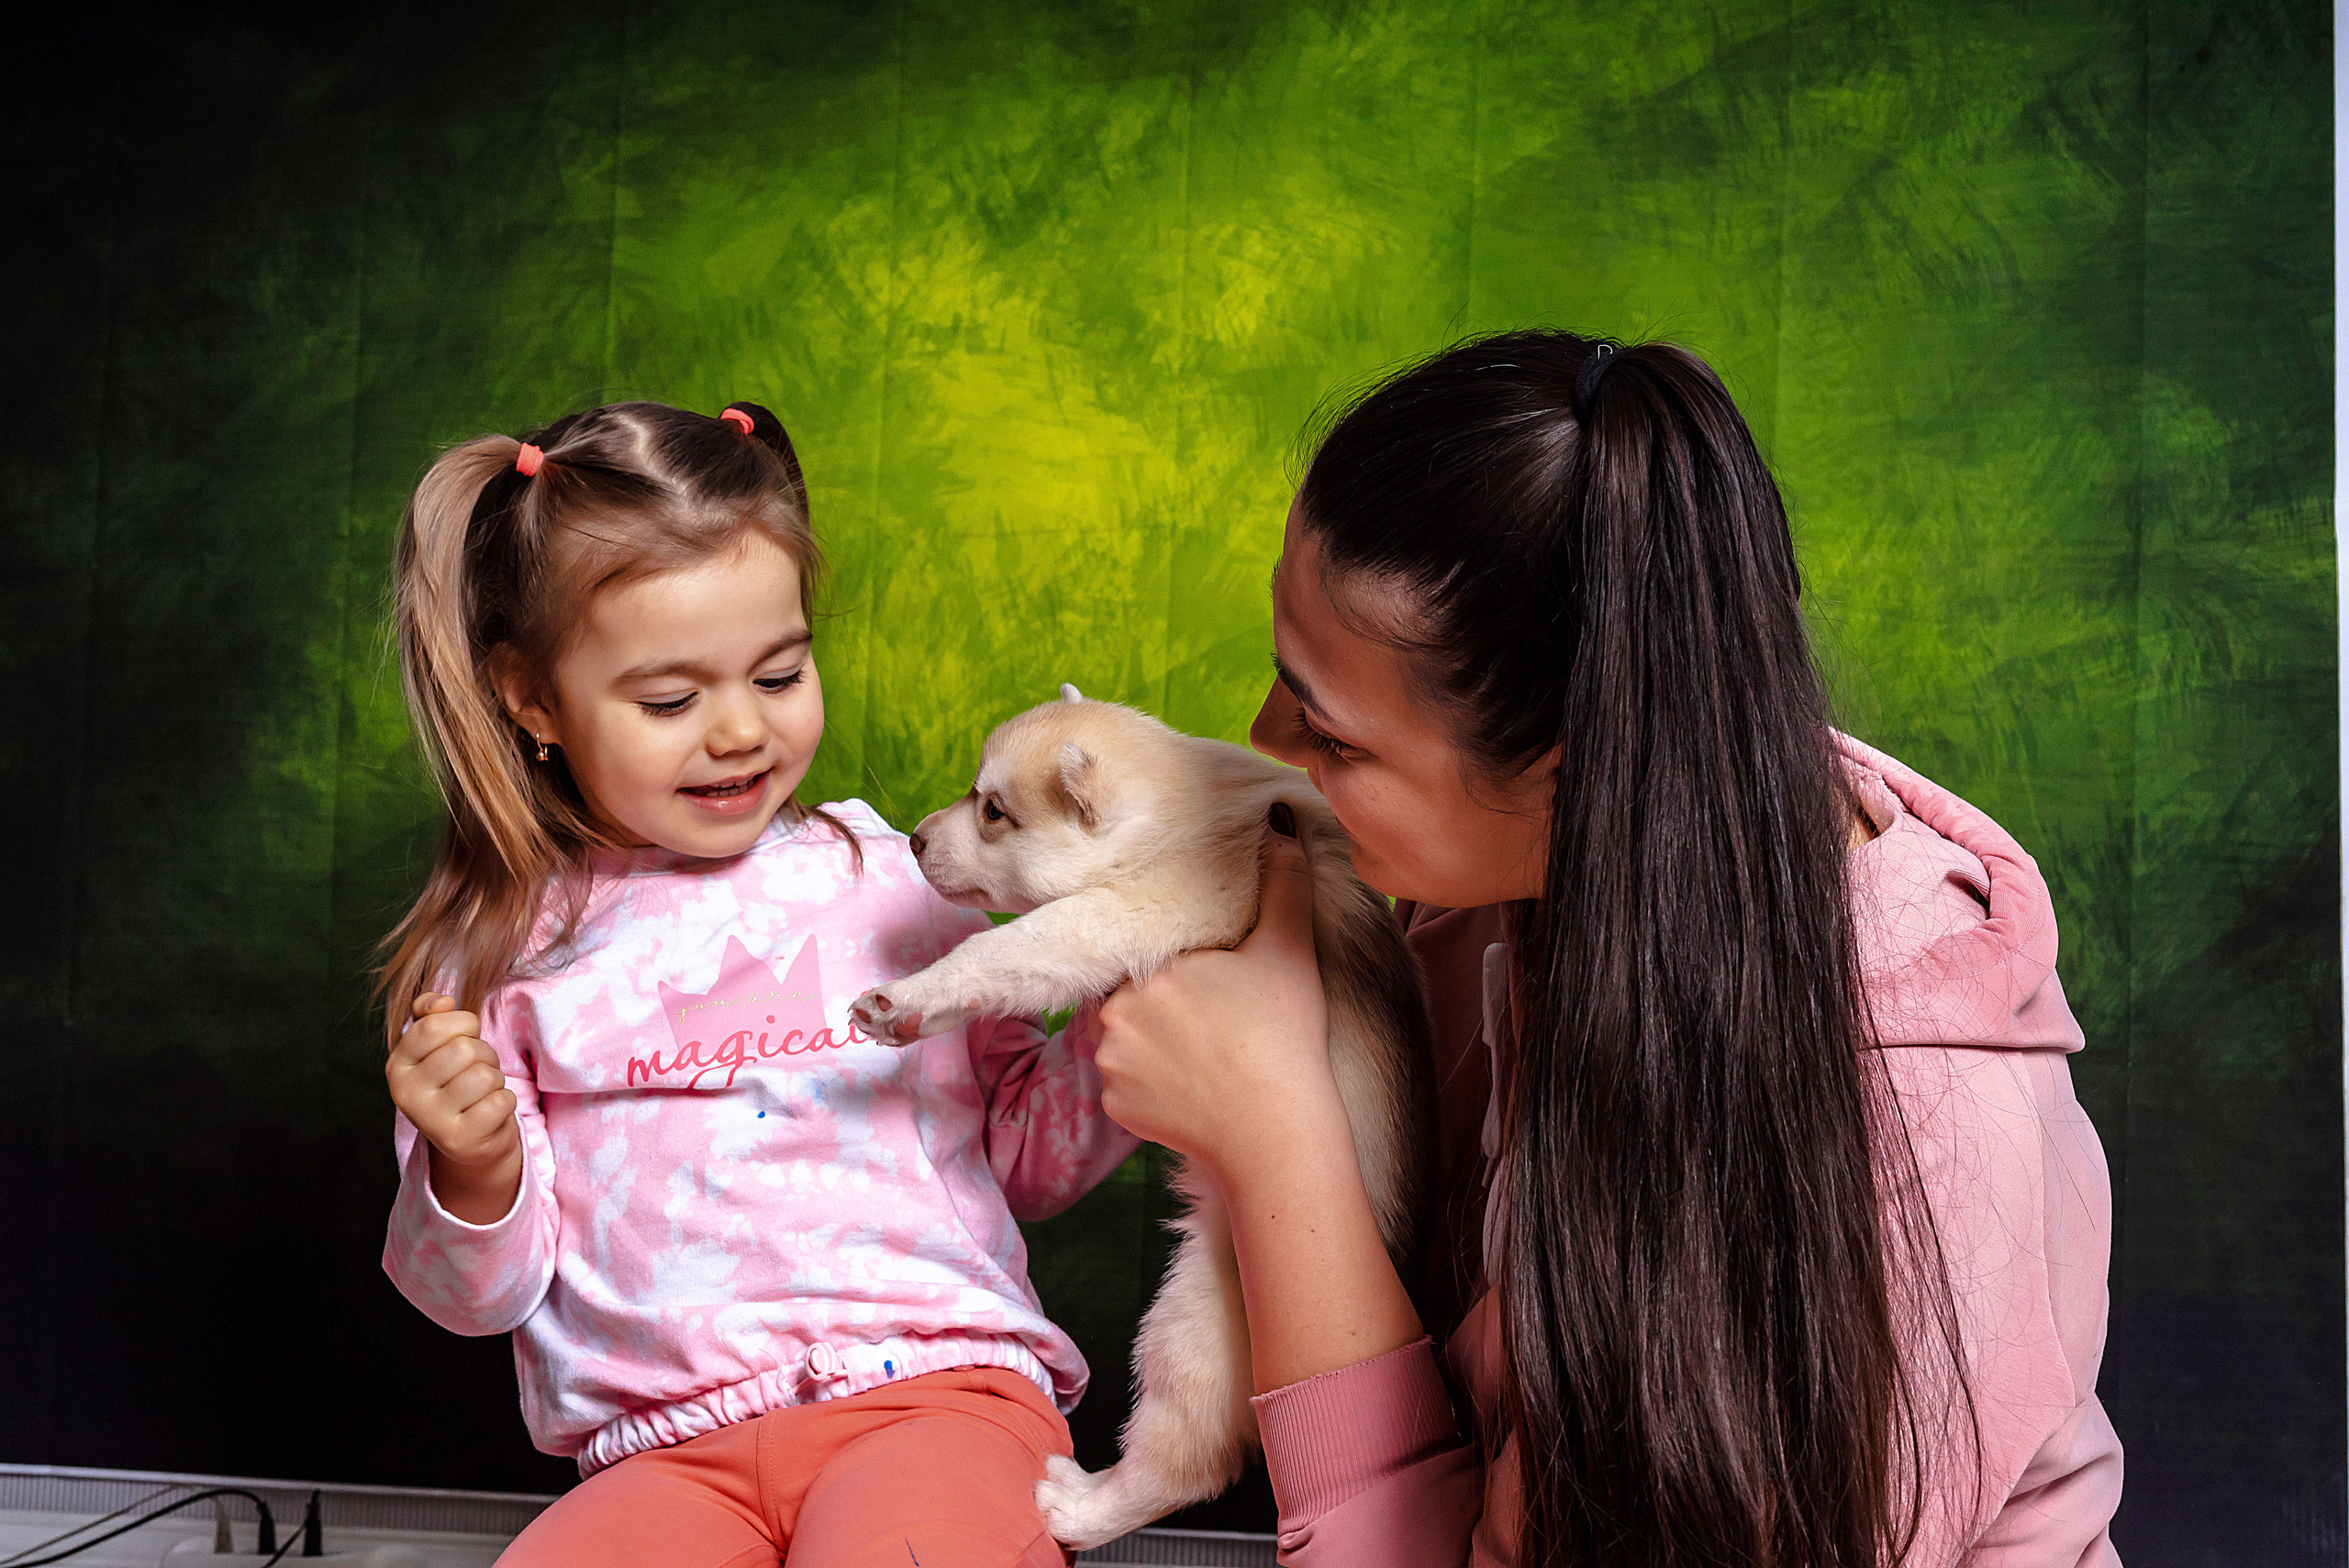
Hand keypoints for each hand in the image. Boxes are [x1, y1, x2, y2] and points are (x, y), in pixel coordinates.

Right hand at [389, 994, 522, 1223]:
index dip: (464, 1024)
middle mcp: (406, 1094)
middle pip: (464, 1050)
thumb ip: (431, 1015)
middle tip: (476, 1071)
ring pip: (484, 1075)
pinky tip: (489, 1112)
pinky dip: (504, 1102)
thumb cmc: (456, 1082)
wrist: (470, 1139)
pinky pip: (500, 1101)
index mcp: (397, 1065)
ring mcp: (431, 1121)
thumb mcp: (437, 1046)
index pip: (433, 1026)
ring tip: (482, 1092)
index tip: (465, 1037)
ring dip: (495, 1079)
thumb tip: (441, 1001)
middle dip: (483, 1055)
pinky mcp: (460, 1140)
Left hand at [1095, 816, 1351, 1186]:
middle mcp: (1115, 1012)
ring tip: (1208, 1055)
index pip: (1152, 955)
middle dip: (1167, 1005)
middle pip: (1135, 995)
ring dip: (1156, 1044)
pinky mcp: (1115, 1107)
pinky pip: (1126, 1085)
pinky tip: (1194, 1088)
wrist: (1276, 1135)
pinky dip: (1153, 1086)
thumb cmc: (1284, 1037)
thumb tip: (1277, 820)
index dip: (1184, 968)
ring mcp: (1110, 1064)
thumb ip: (1283, 881)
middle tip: (1218, 1021)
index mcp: (1151, 967)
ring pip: (1127, 1039)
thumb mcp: (1289, 949)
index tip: (1215, 985)